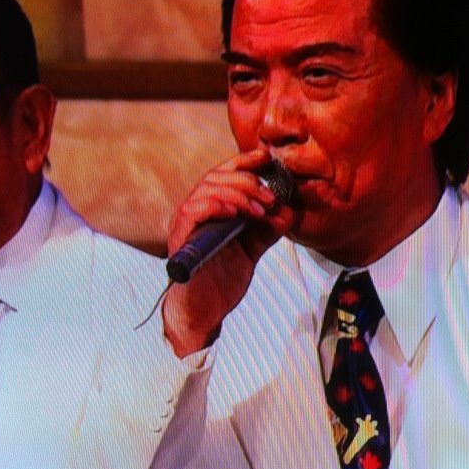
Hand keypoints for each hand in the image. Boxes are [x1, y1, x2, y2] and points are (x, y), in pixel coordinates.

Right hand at [163, 148, 295, 356]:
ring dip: (239, 194)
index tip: (265, 158)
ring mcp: (186, 222)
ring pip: (208, 189)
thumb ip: (267, 230)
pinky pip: (195, 209)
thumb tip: (288, 211)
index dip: (244, 162)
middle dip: (249, 182)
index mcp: (210, 209)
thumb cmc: (221, 280)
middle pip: (218, 177)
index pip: (224, 175)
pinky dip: (217, 205)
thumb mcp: (251, 250)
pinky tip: (236, 213)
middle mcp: (195, 211)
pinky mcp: (181, 237)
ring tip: (261, 209)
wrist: (205, 311)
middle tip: (271, 198)